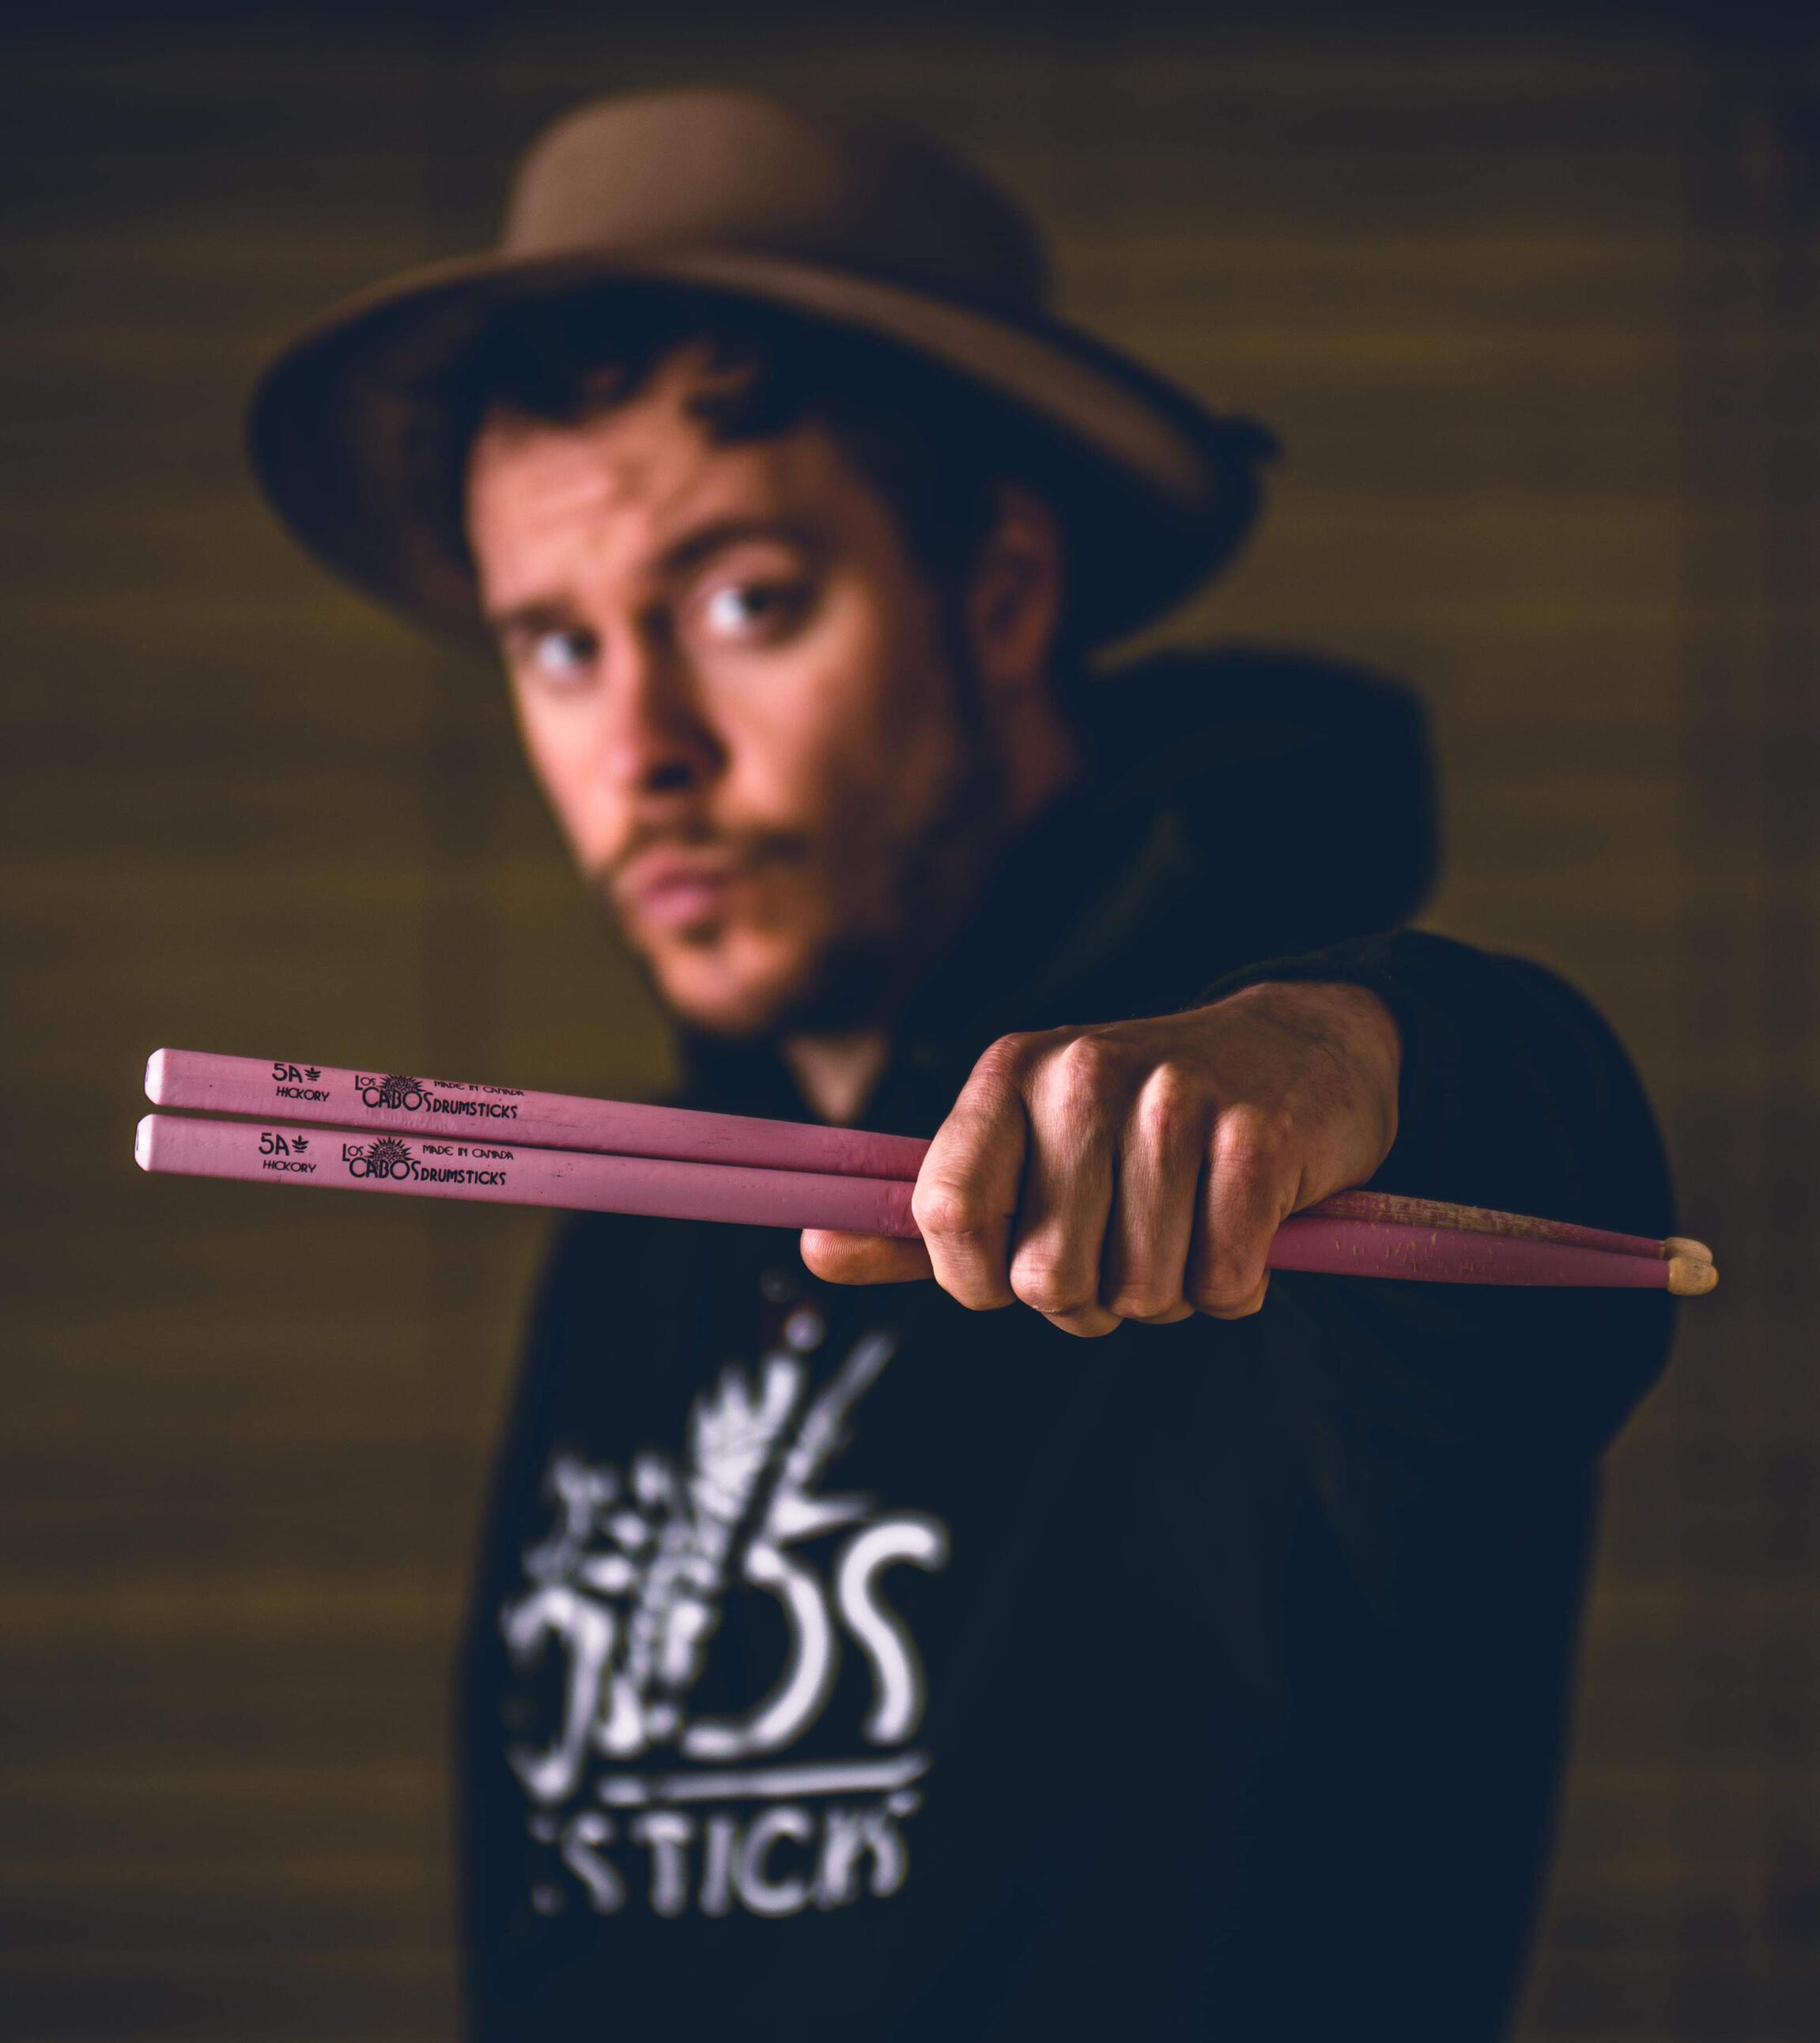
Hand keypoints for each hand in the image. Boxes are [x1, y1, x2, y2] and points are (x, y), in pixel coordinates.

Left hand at [801, 981, 1400, 1335]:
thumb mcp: (1022, 1150)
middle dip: (1087, 1298)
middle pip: (1046, 1277)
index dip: (976, 1280)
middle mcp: (1081, 1074)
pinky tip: (1236, 1230)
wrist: (1296, 1053)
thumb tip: (814, 1250)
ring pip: (1139, 1291)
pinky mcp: (1257, 1138)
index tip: (1011, 1275)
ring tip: (1182, 1232)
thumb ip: (919, 1216)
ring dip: (1166, 1293)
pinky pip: (1222, 1283)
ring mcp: (1174, 1099)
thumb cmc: (1134, 1128)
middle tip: (1120, 1250)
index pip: (945, 1211)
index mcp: (1006, 1075)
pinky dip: (1232, 1287)